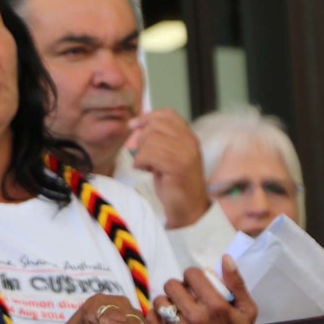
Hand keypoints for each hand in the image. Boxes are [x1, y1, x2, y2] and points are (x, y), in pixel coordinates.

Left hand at [127, 109, 208, 227]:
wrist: (189, 209)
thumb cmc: (174, 183)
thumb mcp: (166, 156)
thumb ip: (156, 140)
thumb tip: (134, 126)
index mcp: (188, 137)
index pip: (168, 114)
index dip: (147, 117)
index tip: (133, 126)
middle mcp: (190, 142)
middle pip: (155, 125)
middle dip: (141, 138)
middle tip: (140, 155)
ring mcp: (185, 154)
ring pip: (151, 140)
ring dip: (141, 153)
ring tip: (146, 166)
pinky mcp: (177, 166)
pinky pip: (149, 154)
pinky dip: (141, 162)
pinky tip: (144, 170)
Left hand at [146, 255, 257, 323]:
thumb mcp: (246, 310)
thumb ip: (236, 283)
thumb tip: (225, 258)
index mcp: (216, 306)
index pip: (191, 274)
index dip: (193, 276)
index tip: (196, 284)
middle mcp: (197, 318)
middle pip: (172, 285)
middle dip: (178, 287)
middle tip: (186, 295)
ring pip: (160, 301)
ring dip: (167, 302)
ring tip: (178, 309)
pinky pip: (152, 319)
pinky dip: (157, 316)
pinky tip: (169, 319)